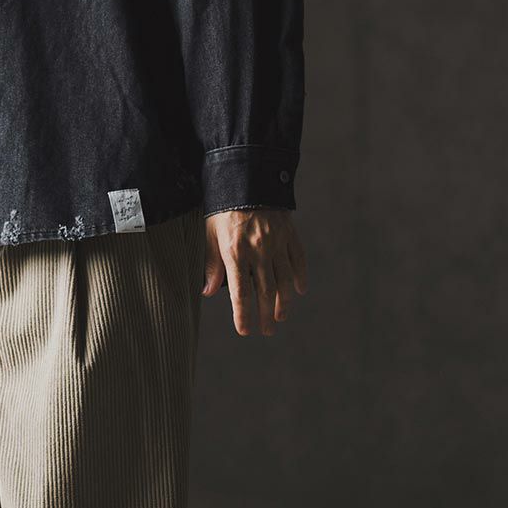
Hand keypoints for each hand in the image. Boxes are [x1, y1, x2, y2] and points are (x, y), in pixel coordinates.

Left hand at [203, 207, 306, 335]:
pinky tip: (299, 290)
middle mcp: (258, 251)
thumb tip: (208, 291)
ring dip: (284, 302)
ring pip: (284, 280)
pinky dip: (300, 277)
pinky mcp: (289, 234)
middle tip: (267, 331)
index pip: (241, 293)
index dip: (243, 315)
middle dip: (265, 315)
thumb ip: (211, 263)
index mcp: (235, 253)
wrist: (247, 176)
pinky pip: (298, 260)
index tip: (245, 331)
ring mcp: (277, 243)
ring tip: (280, 316)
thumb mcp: (210, 233)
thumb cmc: (223, 206)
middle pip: (265, 292)